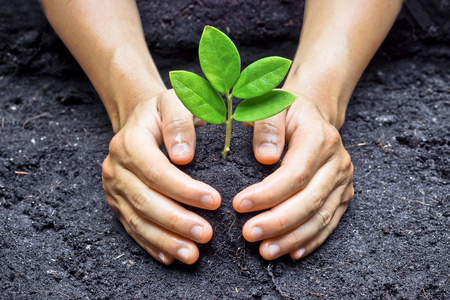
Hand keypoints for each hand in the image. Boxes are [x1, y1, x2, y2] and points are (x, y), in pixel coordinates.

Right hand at [102, 89, 220, 264]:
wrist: (141, 119)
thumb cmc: (164, 110)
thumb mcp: (175, 101)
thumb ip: (180, 121)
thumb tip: (183, 156)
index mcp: (130, 142)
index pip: (156, 171)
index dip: (184, 189)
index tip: (214, 201)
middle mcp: (117, 167)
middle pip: (145, 200)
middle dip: (177, 221)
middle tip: (206, 235)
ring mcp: (114, 188)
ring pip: (138, 220)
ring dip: (165, 240)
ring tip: (193, 254)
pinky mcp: (117, 203)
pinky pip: (132, 228)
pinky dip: (151, 244)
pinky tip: (170, 257)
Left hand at [233, 93, 353, 259]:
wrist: (314, 115)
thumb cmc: (287, 111)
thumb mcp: (273, 105)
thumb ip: (267, 125)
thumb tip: (265, 157)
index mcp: (319, 138)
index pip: (295, 173)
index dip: (268, 194)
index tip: (239, 205)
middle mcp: (337, 162)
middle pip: (310, 200)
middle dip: (278, 222)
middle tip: (249, 234)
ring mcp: (343, 181)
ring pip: (321, 217)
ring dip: (293, 238)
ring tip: (266, 251)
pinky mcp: (344, 195)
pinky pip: (330, 223)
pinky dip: (311, 240)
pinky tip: (292, 253)